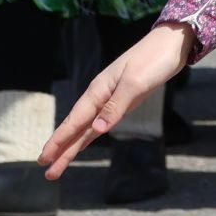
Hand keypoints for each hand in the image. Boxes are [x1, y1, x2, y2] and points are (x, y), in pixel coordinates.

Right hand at [40, 21, 192, 178]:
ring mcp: (110, 98)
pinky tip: (82, 143)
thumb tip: (97, 129)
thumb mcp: (135, 82)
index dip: (59, 141)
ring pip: (86, 127)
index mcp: (99, 90)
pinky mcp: (122, 101)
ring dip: (73, 146)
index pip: (74, 120)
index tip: (43, 159)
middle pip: (76, 127)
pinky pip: (99, 122)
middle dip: (62, 149)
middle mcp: (100, 96)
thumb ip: (116, 106)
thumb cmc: (154, 59)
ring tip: (58, 165)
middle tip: (47, 173)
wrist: (172, 42)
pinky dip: (89, 135)